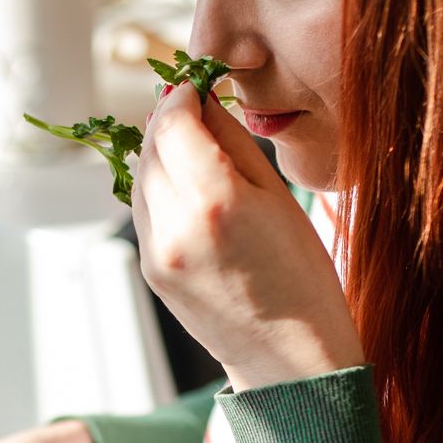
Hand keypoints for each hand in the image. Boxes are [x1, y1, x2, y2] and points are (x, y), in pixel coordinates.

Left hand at [133, 85, 363, 389]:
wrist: (290, 357)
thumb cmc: (303, 277)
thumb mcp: (279, 196)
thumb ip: (232, 142)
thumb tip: (203, 101)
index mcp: (216, 201)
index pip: (174, 122)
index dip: (181, 95)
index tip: (194, 84)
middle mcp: (176, 226)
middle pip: (150, 147)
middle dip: (167, 120)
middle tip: (191, 105)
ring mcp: (158, 253)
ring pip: (139, 178)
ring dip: (159, 153)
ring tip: (193, 145)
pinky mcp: (151, 271)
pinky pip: (144, 212)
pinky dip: (158, 188)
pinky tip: (188, 187)